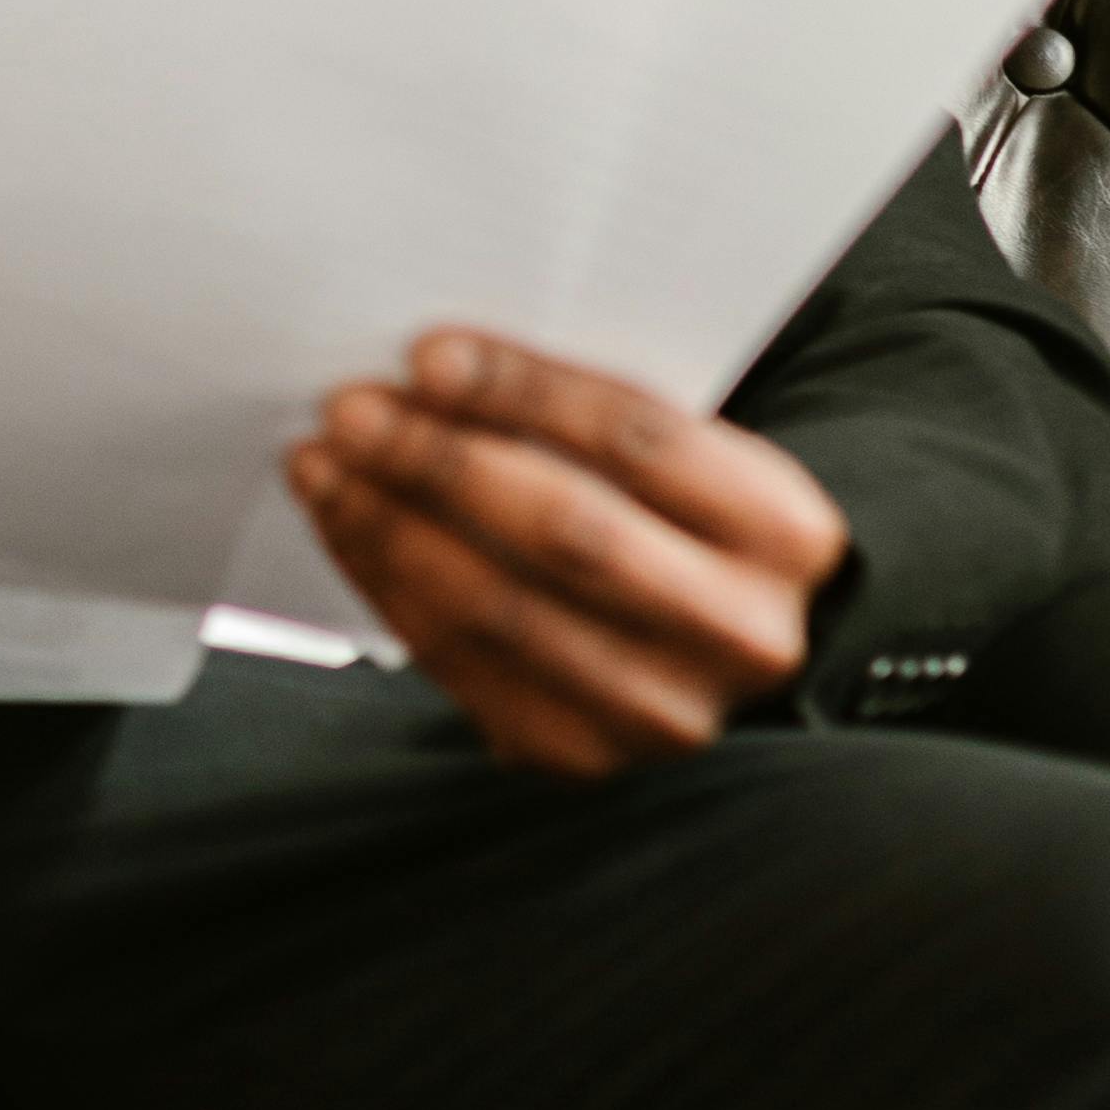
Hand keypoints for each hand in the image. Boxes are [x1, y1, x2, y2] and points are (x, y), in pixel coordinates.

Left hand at [286, 332, 849, 780]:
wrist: (723, 649)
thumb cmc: (686, 521)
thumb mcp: (692, 459)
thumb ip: (597, 418)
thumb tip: (441, 367)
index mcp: (784, 531)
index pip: (640, 440)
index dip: (525, 393)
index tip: (429, 354)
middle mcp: (740, 634)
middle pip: (566, 531)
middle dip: (440, 462)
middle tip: (352, 409)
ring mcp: (660, 710)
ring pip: (499, 607)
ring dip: (389, 526)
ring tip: (325, 463)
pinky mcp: (580, 755)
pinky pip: (459, 662)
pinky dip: (387, 585)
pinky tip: (349, 526)